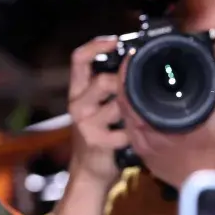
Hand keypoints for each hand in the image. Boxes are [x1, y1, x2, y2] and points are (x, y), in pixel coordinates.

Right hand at [67, 37, 130, 185]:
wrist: (89, 172)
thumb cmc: (99, 135)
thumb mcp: (97, 107)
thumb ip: (109, 87)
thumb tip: (132, 64)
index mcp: (78, 91)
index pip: (79, 59)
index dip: (96, 45)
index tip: (116, 41)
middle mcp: (77, 104)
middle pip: (102, 80)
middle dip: (124, 84)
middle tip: (137, 90)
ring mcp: (85, 123)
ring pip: (118, 104)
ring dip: (133, 111)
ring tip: (137, 118)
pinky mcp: (97, 141)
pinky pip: (127, 129)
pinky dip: (136, 133)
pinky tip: (135, 137)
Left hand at [118, 71, 214, 188]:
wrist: (208, 184)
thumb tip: (214, 66)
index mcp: (157, 125)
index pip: (128, 93)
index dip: (128, 71)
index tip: (131, 56)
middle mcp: (144, 136)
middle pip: (123, 102)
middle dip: (126, 81)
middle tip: (133, 64)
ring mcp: (141, 147)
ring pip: (126, 116)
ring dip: (129, 97)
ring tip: (137, 81)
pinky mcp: (143, 154)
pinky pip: (132, 128)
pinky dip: (135, 113)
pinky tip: (144, 106)